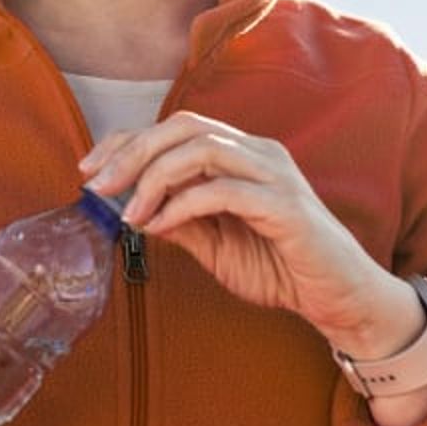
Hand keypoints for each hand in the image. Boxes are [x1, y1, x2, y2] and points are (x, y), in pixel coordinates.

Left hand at [81, 111, 414, 355]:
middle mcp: (258, 152)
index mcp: (240, 154)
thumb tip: (129, 206)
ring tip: (129, 213)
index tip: (89, 170)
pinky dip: (183, 205)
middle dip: (132, 152)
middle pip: (183, 127)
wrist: (337, 298)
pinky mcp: (285, 205)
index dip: (126, 141)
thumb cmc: (279, 267)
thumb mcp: (214, 244)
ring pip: (202, 149)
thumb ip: (178, 219)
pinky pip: (223, 191)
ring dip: (154, 177)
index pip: (175, 127)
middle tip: (98, 187)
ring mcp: (274, 173)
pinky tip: (160, 227)